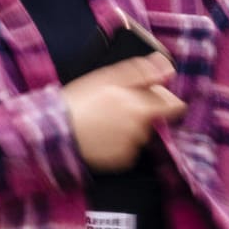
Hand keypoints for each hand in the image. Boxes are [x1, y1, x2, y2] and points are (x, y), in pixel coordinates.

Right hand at [61, 54, 184, 171]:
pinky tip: (100, 134)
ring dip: (126, 127)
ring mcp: (131, 147)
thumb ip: (140, 72)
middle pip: (152, 118)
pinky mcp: (120, 160)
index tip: (152, 97)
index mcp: (141, 108)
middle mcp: (140, 130)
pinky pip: (126, 148)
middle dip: (139, 112)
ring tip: (102, 120)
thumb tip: (167, 67)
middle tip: (114, 107)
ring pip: (138, 134)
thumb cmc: (78, 102)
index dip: (163, 99)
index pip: (173, 106)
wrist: (55, 132)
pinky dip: (117, 142)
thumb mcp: (107, 78)